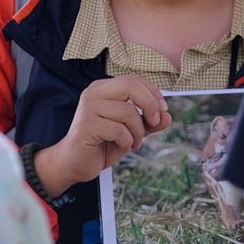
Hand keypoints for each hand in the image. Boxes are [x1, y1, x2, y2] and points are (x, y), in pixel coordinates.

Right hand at [35, 75, 170, 196]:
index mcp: (103, 88)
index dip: (153, 94)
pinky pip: (119, 130)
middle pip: (131, 85)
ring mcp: (88, 108)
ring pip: (128, 111)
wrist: (74, 163)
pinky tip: (121, 146)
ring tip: (133, 142)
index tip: (162, 111)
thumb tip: (168, 116)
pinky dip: (127, 141)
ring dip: (138, 131)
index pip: (134, 80)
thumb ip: (149, 122)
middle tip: (154, 122)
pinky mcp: (86, 125)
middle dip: (150, 104)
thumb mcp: (131, 131)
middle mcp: (94, 93)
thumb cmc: (102, 144)